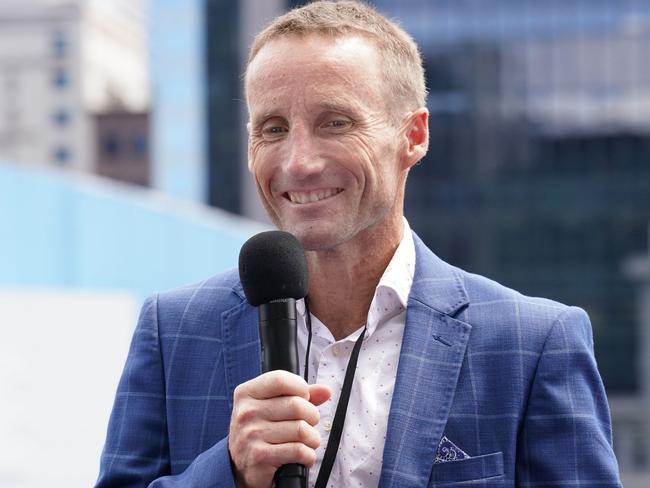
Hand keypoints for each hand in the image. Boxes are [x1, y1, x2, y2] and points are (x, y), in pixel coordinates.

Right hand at [228, 370, 331, 487]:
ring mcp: (251, 435)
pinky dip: (308, 455)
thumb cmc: (260, 430)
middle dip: (312, 416)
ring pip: (301, 429)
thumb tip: (325, 391)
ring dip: (312, 438)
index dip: (300, 387)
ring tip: (307, 441)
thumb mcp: (272, 406)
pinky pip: (299, 450)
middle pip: (296, 405)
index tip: (304, 398)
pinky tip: (302, 455)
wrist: (240, 466)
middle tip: (308, 423)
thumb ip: (299, 395)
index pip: (280, 379)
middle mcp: (246, 412)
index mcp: (246, 393)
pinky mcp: (260, 457)